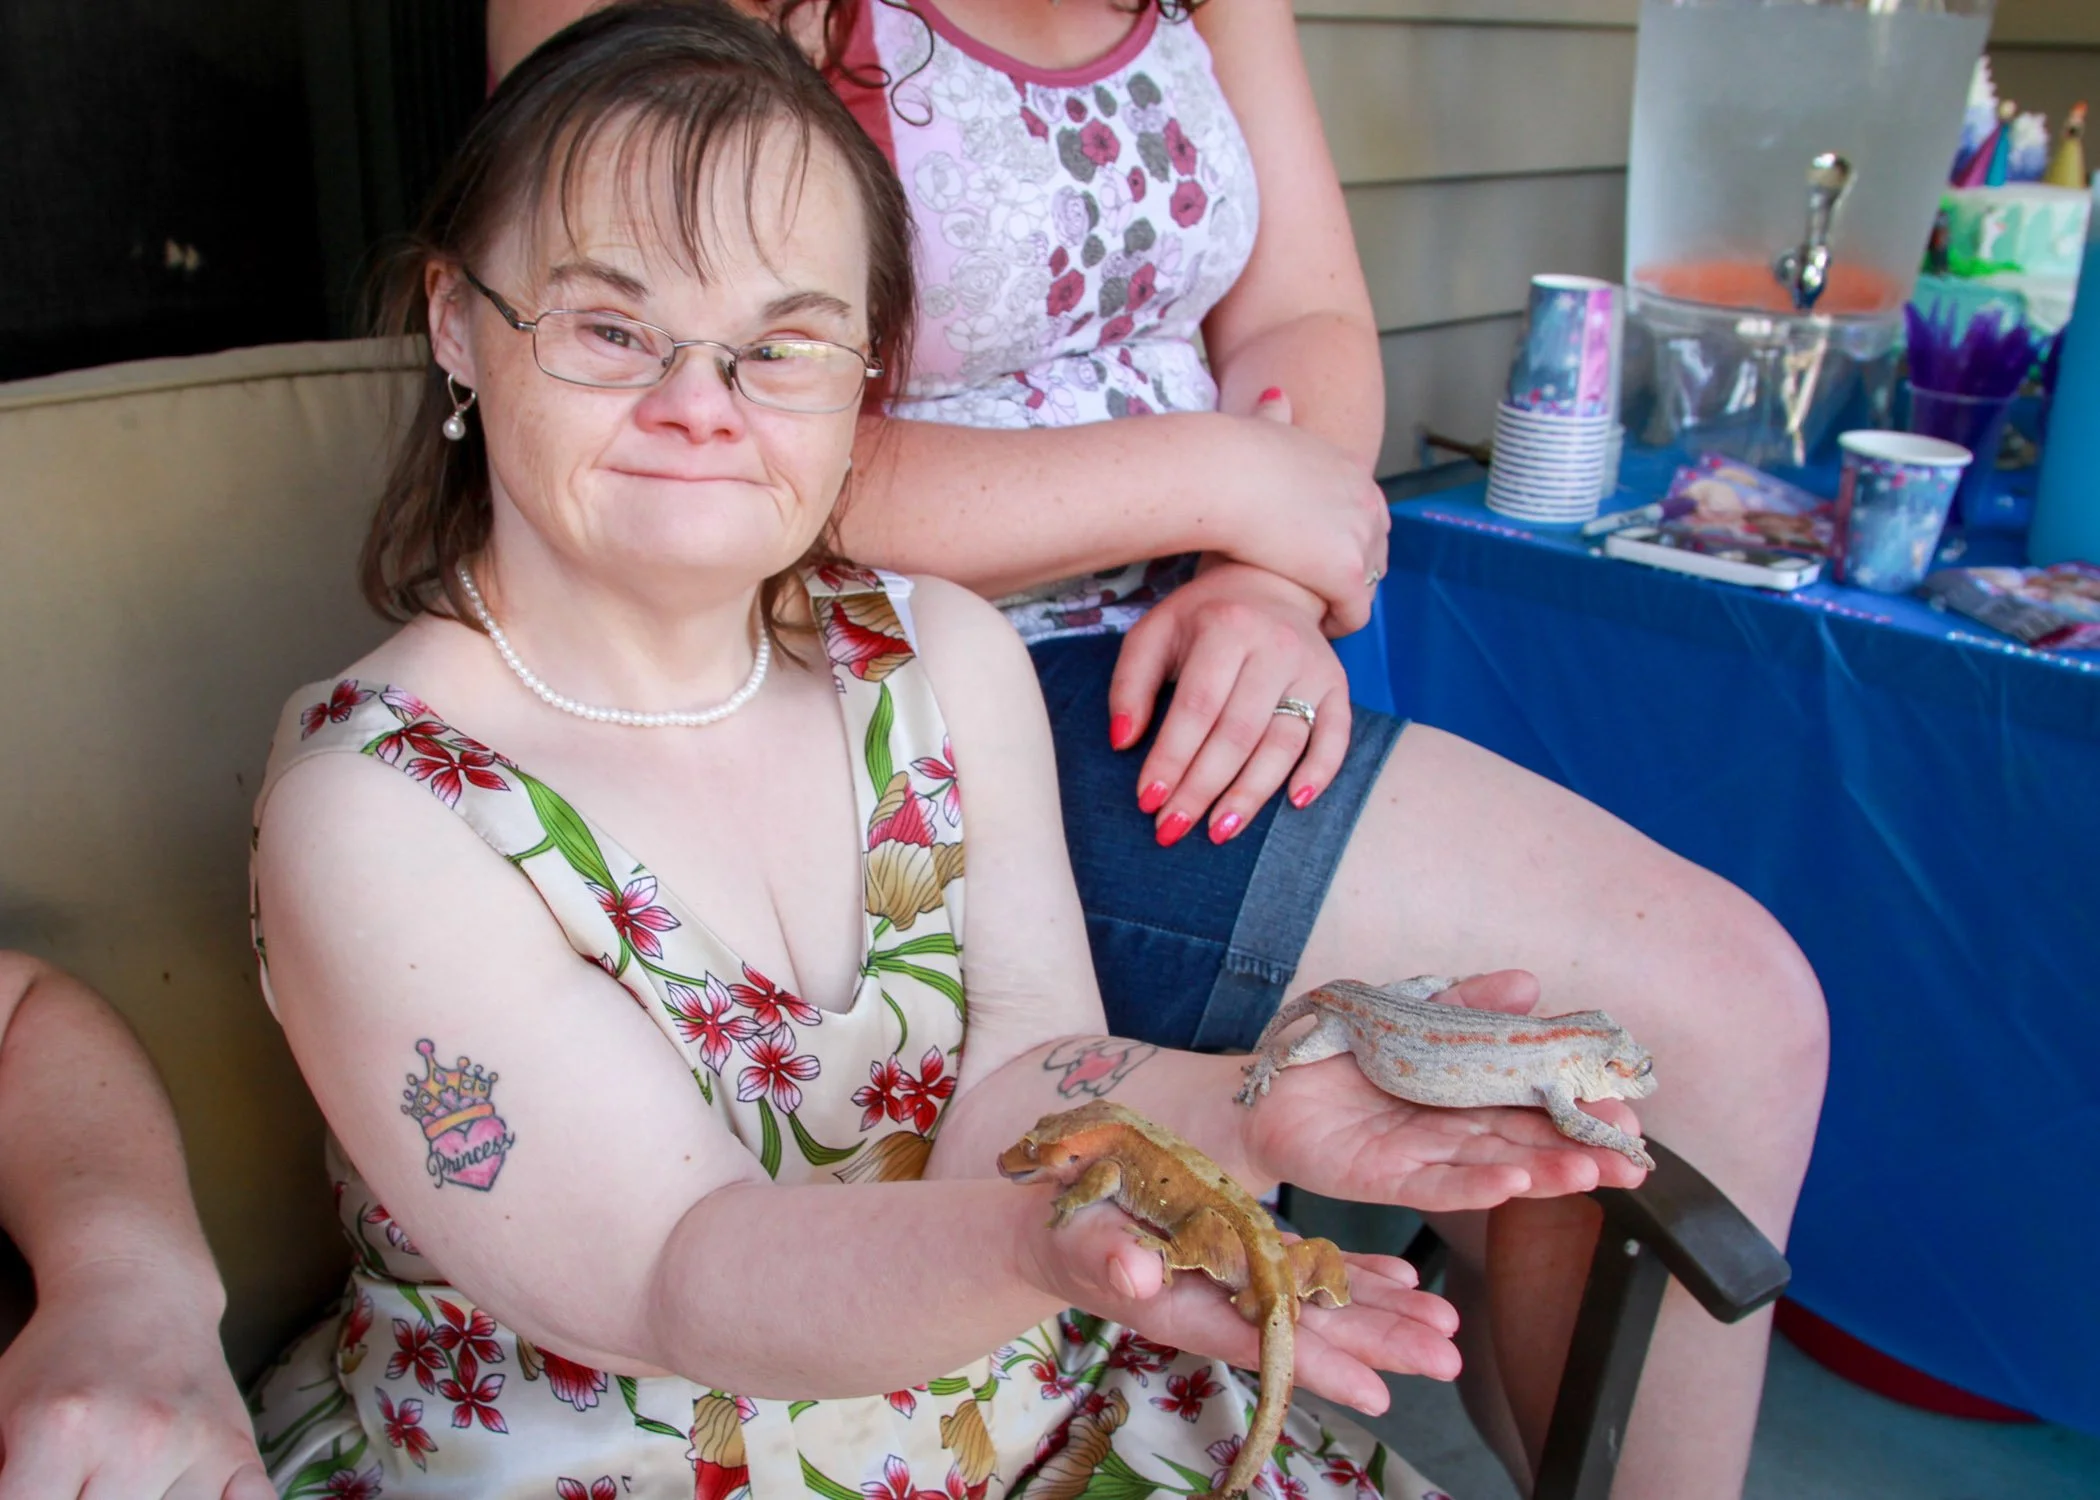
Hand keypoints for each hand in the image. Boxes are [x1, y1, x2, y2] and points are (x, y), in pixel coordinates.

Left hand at [0, 1262, 270, 1499]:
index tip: (41, 1491)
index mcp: (60, 1429)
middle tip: (79, 1482)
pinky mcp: (238, 1449)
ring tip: (122, 1481)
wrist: (142, 1294)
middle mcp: (136, 1439)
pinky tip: (190, 1494)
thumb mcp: (0, 1411)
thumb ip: (1, 1474)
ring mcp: (194, 1445)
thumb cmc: (61, 1360)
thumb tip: (14, 1499)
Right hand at [1021, 1205, 1460, 1413]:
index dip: (1321, 1369)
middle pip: (1313, 1332)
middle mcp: (1226, 1302)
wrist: (1059, 1229)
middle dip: (1380, 1344)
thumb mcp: (1077, 1242)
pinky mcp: (1247, 1253)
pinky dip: (1355, 1274)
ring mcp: (1242, 1280)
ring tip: (1445, 1323)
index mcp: (1189, 1307)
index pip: (1265, 1345)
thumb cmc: (1063, 1236)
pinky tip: (1401, 1276)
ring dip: (1384, 1313)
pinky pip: (1309, 1269)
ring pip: (1323, 1303)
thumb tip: (1136, 1275)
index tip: (1379, 1392)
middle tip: (1449, 1356)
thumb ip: (1107, 1259)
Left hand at [1109, 561, 1351, 844]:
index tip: (1148, 801)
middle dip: (1202, 788)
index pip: (1197, 707)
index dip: (1171, 758)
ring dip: (1251, 793)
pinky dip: (1320, 772)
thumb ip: (1130, 684)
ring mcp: (1313, 668)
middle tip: (1173, 829)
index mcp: (1226, 627)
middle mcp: (1275, 646)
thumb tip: (1123, 742)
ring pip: (1283, 743)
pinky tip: (1296, 804)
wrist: (1272, 582)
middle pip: (1237, 733)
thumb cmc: (1202, 618)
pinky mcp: (1338, 686)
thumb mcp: (1154, 633)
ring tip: (1219, 831)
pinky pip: (1336, 736)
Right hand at [1210, 392, 1387, 633]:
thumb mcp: (1266, 424)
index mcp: (1352, 469)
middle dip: (1347, 574)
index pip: (1364, 515)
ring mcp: (1362, 537)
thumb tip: (1277, 396)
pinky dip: (1336, 625)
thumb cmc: (1228, 453)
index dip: (1336, 542)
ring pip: (1367, 585)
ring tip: (1309, 614)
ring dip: (1342, 601)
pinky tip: (1308, 626)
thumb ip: (1276, 418)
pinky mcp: (1349, 574)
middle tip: (1311, 595)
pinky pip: (1355, 614)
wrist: (1222, 475)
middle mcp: (1368, 501)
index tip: (1306, 560)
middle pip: (1373, 551)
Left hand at [1238, 972, 1650, 1213]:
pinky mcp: (1382, 1177)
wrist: (1266, 1088)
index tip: (1630, 1109)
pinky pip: (1435, 1184)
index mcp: (1463, 1094)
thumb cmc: (1340, 1056)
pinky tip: (1516, 1181)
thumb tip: (1529, 984)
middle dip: (1581, 1149)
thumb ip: (1466, 1004)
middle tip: (1635, 1157)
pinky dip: (1476, 1184)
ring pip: (1493, 1166)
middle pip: (1526, 1142)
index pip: (1533, 1102)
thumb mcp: (1410, 1015)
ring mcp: (1419, 1157)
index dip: (1579, 1108)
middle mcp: (1451, 1131)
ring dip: (1545, 1172)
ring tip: (1596, 1172)